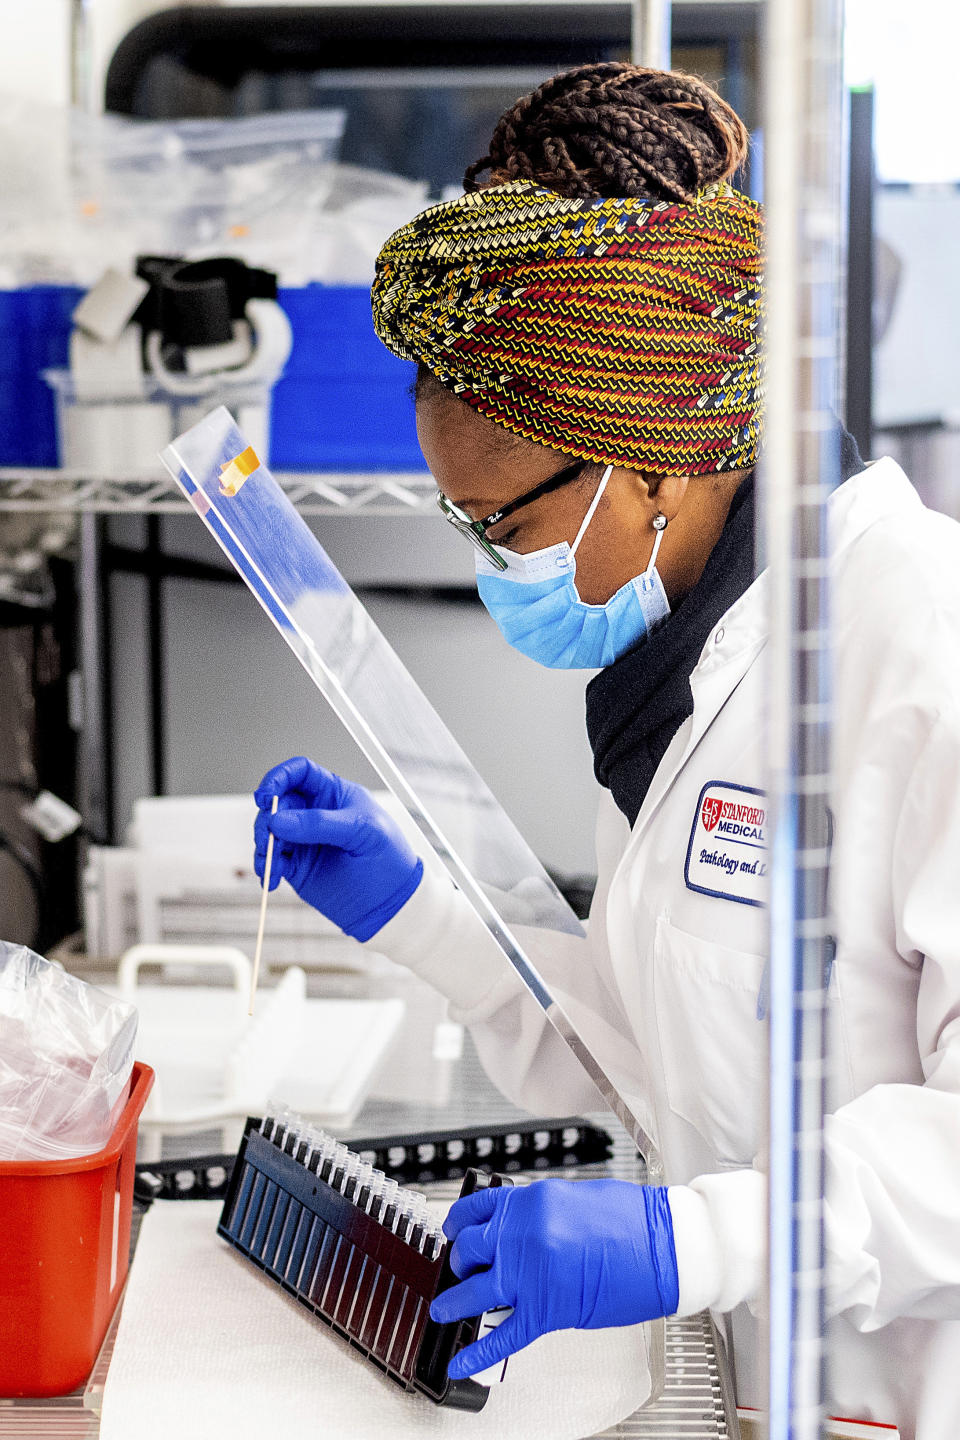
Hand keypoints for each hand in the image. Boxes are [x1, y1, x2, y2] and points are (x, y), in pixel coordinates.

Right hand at [253, 757, 422, 941]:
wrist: (392, 902)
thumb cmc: (389, 857)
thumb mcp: (362, 831)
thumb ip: (321, 824)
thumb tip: (280, 820)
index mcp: (334, 794)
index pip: (299, 772)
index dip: (278, 777)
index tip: (265, 796)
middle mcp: (314, 813)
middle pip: (278, 803)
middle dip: (268, 819)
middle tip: (269, 839)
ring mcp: (304, 839)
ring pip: (270, 831)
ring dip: (264, 845)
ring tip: (272, 864)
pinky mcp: (297, 865)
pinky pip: (272, 860)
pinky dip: (266, 867)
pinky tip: (272, 878)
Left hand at [430, 1179, 677, 1378]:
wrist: (666, 1245)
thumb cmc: (633, 1219)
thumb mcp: (574, 1198)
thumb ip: (540, 1212)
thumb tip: (520, 1228)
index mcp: (529, 1202)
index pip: (476, 1210)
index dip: (459, 1224)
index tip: (453, 1232)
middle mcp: (522, 1235)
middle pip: (470, 1250)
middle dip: (461, 1263)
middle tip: (461, 1270)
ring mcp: (530, 1274)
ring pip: (474, 1291)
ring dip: (454, 1302)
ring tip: (442, 1310)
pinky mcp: (546, 1311)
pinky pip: (502, 1336)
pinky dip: (477, 1354)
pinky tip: (461, 1362)